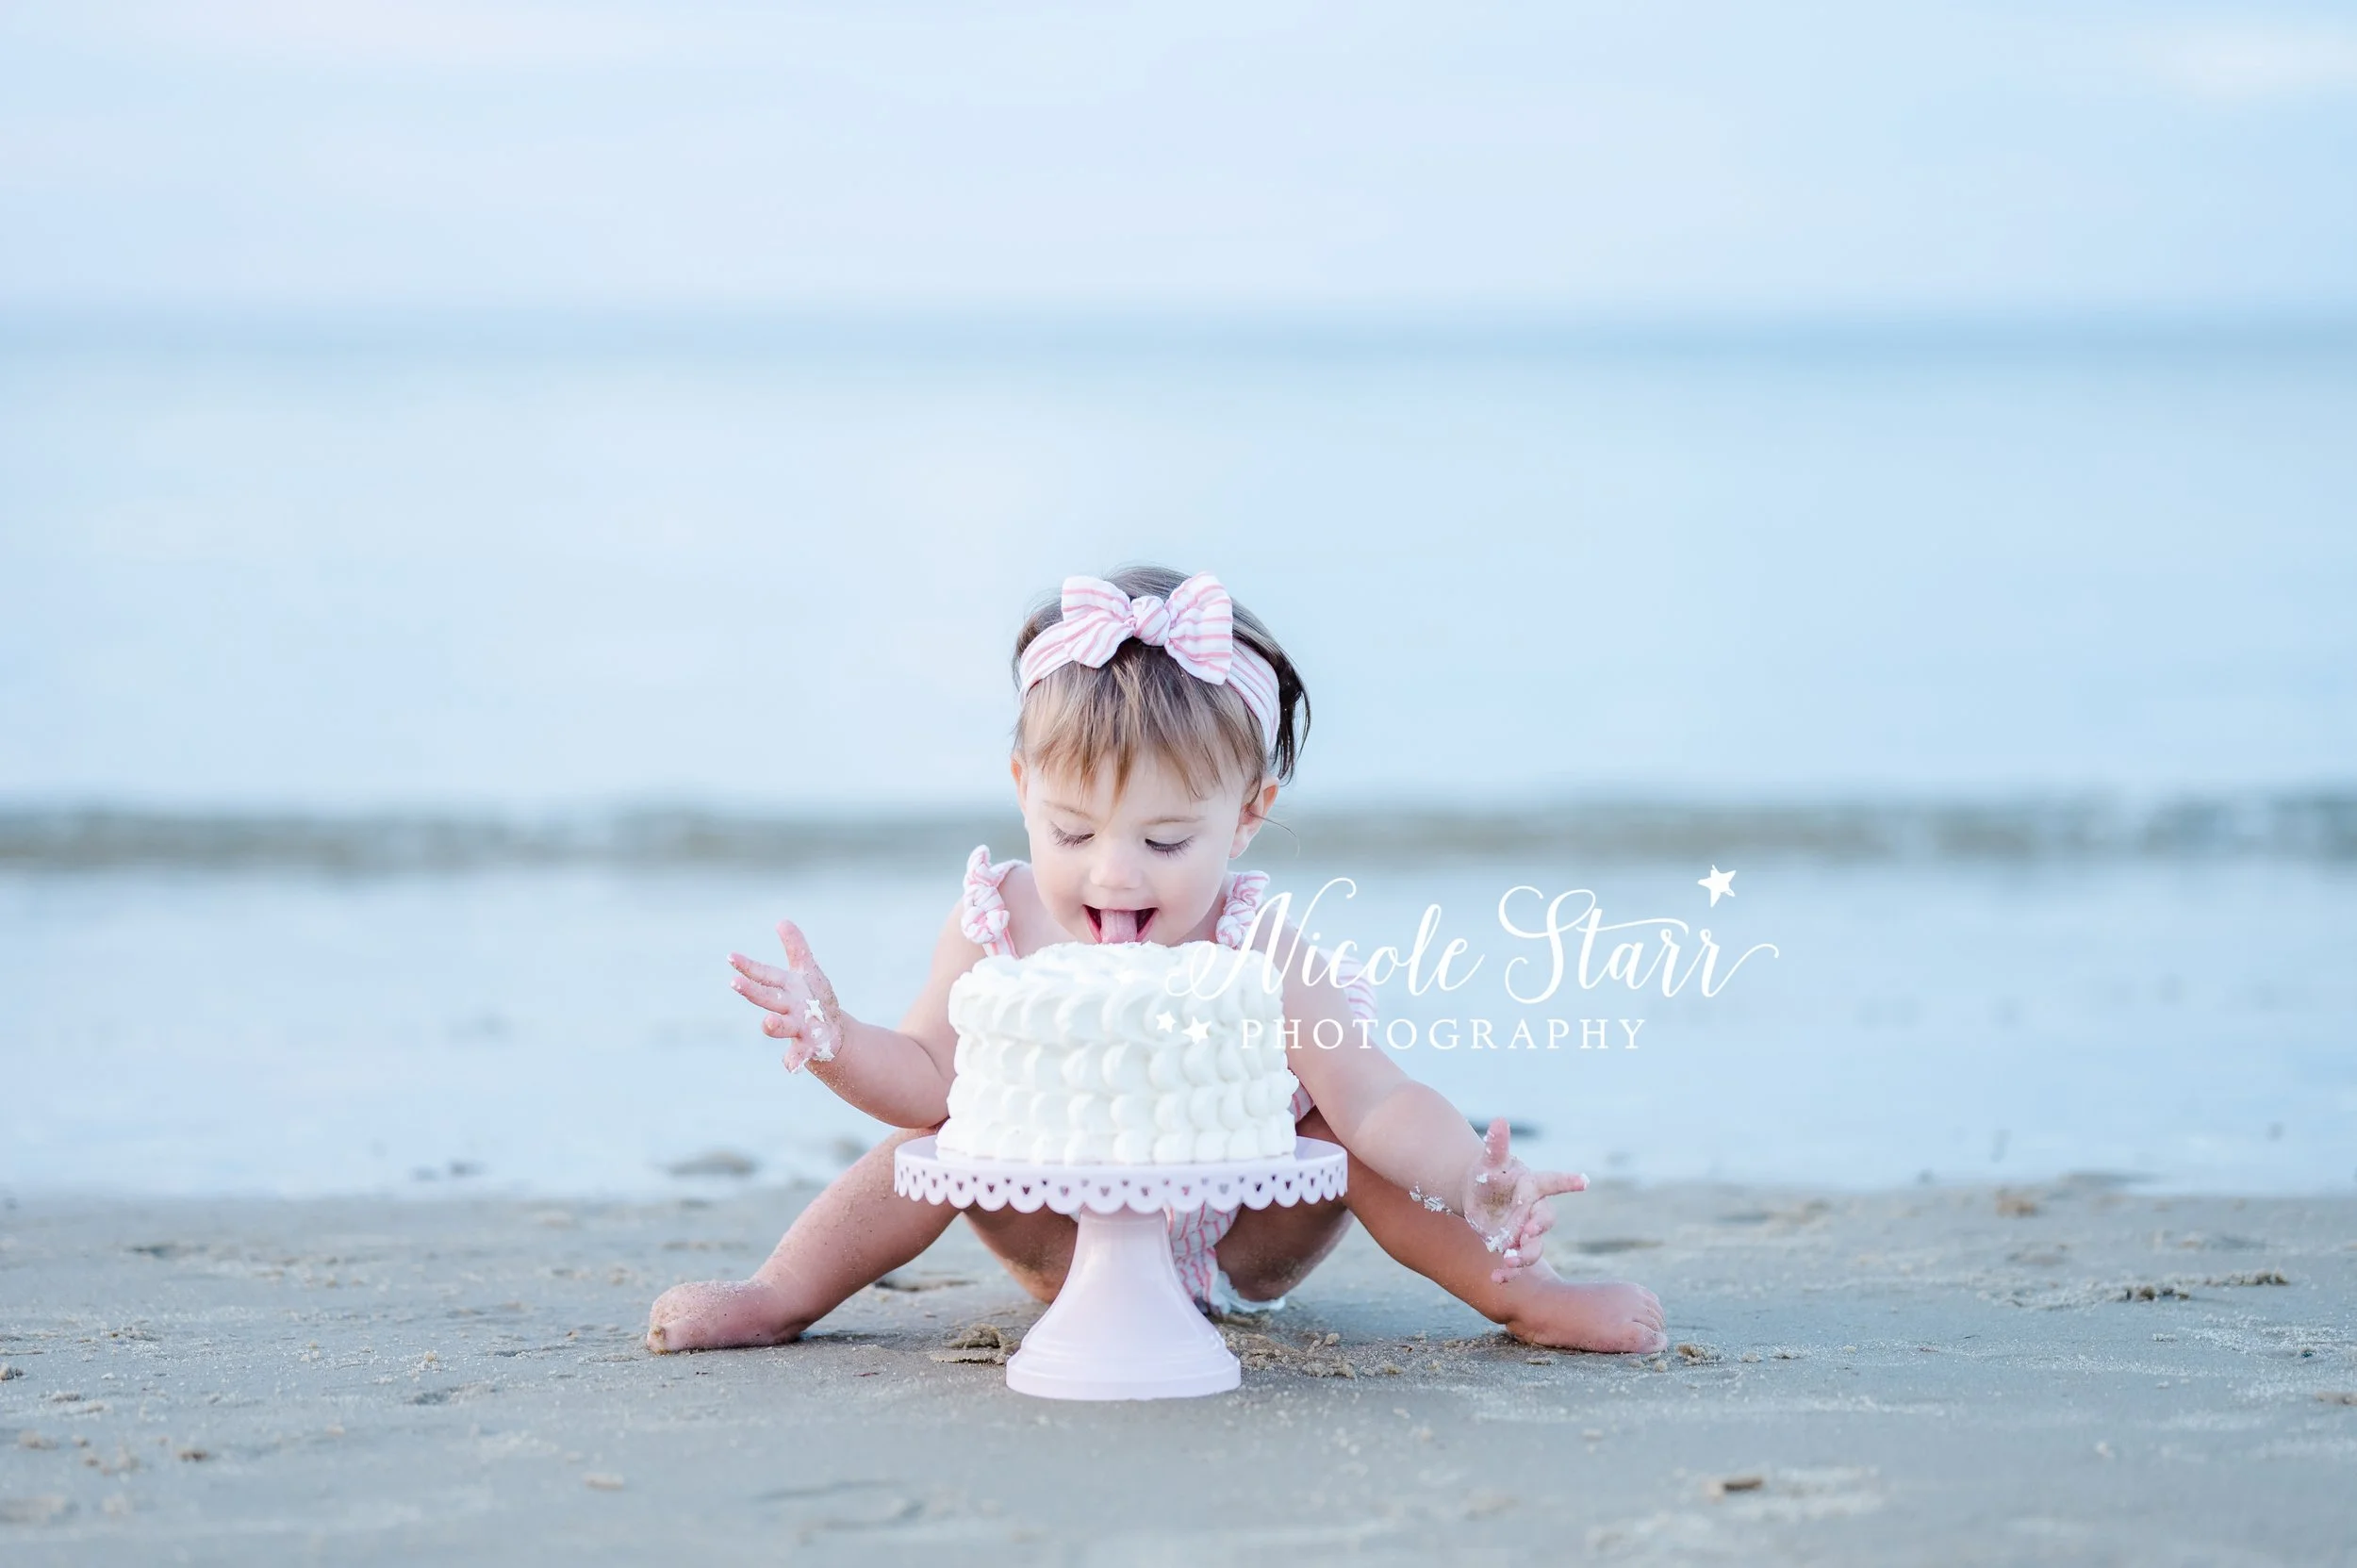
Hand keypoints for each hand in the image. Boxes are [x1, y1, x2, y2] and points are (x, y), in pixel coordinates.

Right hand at [728, 920, 844, 1072]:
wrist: (831, 1033)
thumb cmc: (813, 999)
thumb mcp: (807, 970)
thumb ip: (796, 947)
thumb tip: (782, 921)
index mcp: (784, 988)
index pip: (764, 975)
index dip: (748, 966)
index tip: (731, 957)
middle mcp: (785, 1008)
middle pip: (767, 999)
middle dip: (751, 992)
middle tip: (734, 984)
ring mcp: (795, 1027)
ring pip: (781, 1027)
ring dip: (773, 1026)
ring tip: (766, 1024)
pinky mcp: (809, 1045)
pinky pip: (800, 1054)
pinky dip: (793, 1060)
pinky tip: (790, 1067)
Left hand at [1461, 1118, 1587, 1283]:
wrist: (1476, 1196)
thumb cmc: (1488, 1174)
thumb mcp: (1489, 1161)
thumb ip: (1496, 1145)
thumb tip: (1499, 1121)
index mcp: (1532, 1185)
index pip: (1553, 1181)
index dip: (1568, 1181)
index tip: (1583, 1181)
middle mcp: (1533, 1210)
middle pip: (1545, 1220)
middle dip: (1538, 1227)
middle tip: (1526, 1232)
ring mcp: (1525, 1231)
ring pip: (1534, 1247)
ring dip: (1524, 1255)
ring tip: (1509, 1260)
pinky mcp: (1512, 1247)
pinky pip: (1515, 1264)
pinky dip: (1507, 1274)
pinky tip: (1495, 1279)